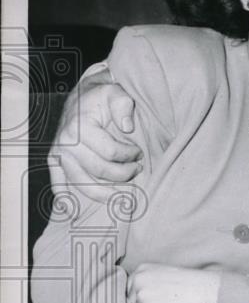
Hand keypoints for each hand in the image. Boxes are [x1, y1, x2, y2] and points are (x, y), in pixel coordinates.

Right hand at [50, 70, 142, 198]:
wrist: (81, 96)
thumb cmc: (100, 97)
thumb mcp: (114, 91)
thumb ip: (123, 104)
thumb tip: (127, 126)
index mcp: (80, 127)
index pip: (111, 153)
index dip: (130, 156)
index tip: (139, 153)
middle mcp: (66, 142)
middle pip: (100, 171)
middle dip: (124, 174)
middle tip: (137, 170)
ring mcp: (59, 153)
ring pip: (83, 183)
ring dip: (105, 193)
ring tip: (123, 195)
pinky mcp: (54, 160)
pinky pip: (57, 182)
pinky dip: (64, 198)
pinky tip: (72, 211)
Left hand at [127, 264, 220, 302]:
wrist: (204, 290)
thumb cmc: (190, 283)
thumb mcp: (165, 274)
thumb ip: (149, 282)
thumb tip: (140, 300)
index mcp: (141, 269)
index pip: (131, 289)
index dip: (142, 298)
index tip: (153, 302)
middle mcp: (138, 281)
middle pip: (131, 302)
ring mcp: (141, 296)